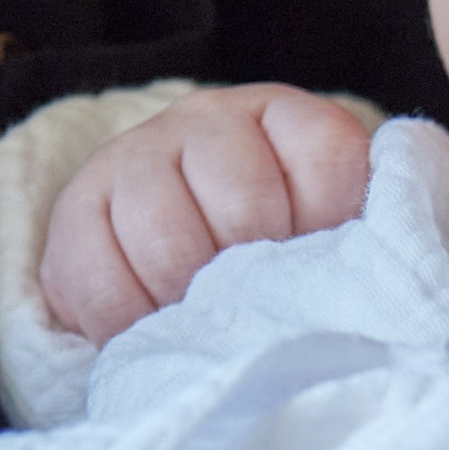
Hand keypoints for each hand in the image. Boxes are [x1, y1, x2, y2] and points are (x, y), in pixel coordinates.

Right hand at [39, 85, 374, 340]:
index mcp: (287, 118)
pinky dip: (128, 321)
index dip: (329, 226)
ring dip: (190, 300)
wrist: (169, 249)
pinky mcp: (77, 206)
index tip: (321, 268)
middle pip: (244, 203)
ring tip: (203, 325)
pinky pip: (99, 274)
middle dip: (254, 275)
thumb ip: (353, 241)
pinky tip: (147, 331)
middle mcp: (210, 121)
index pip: (326, 156)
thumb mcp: (324, 232)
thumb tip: (371, 286)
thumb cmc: (270, 252)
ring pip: (168, 237)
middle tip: (259, 311)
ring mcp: (138, 154)